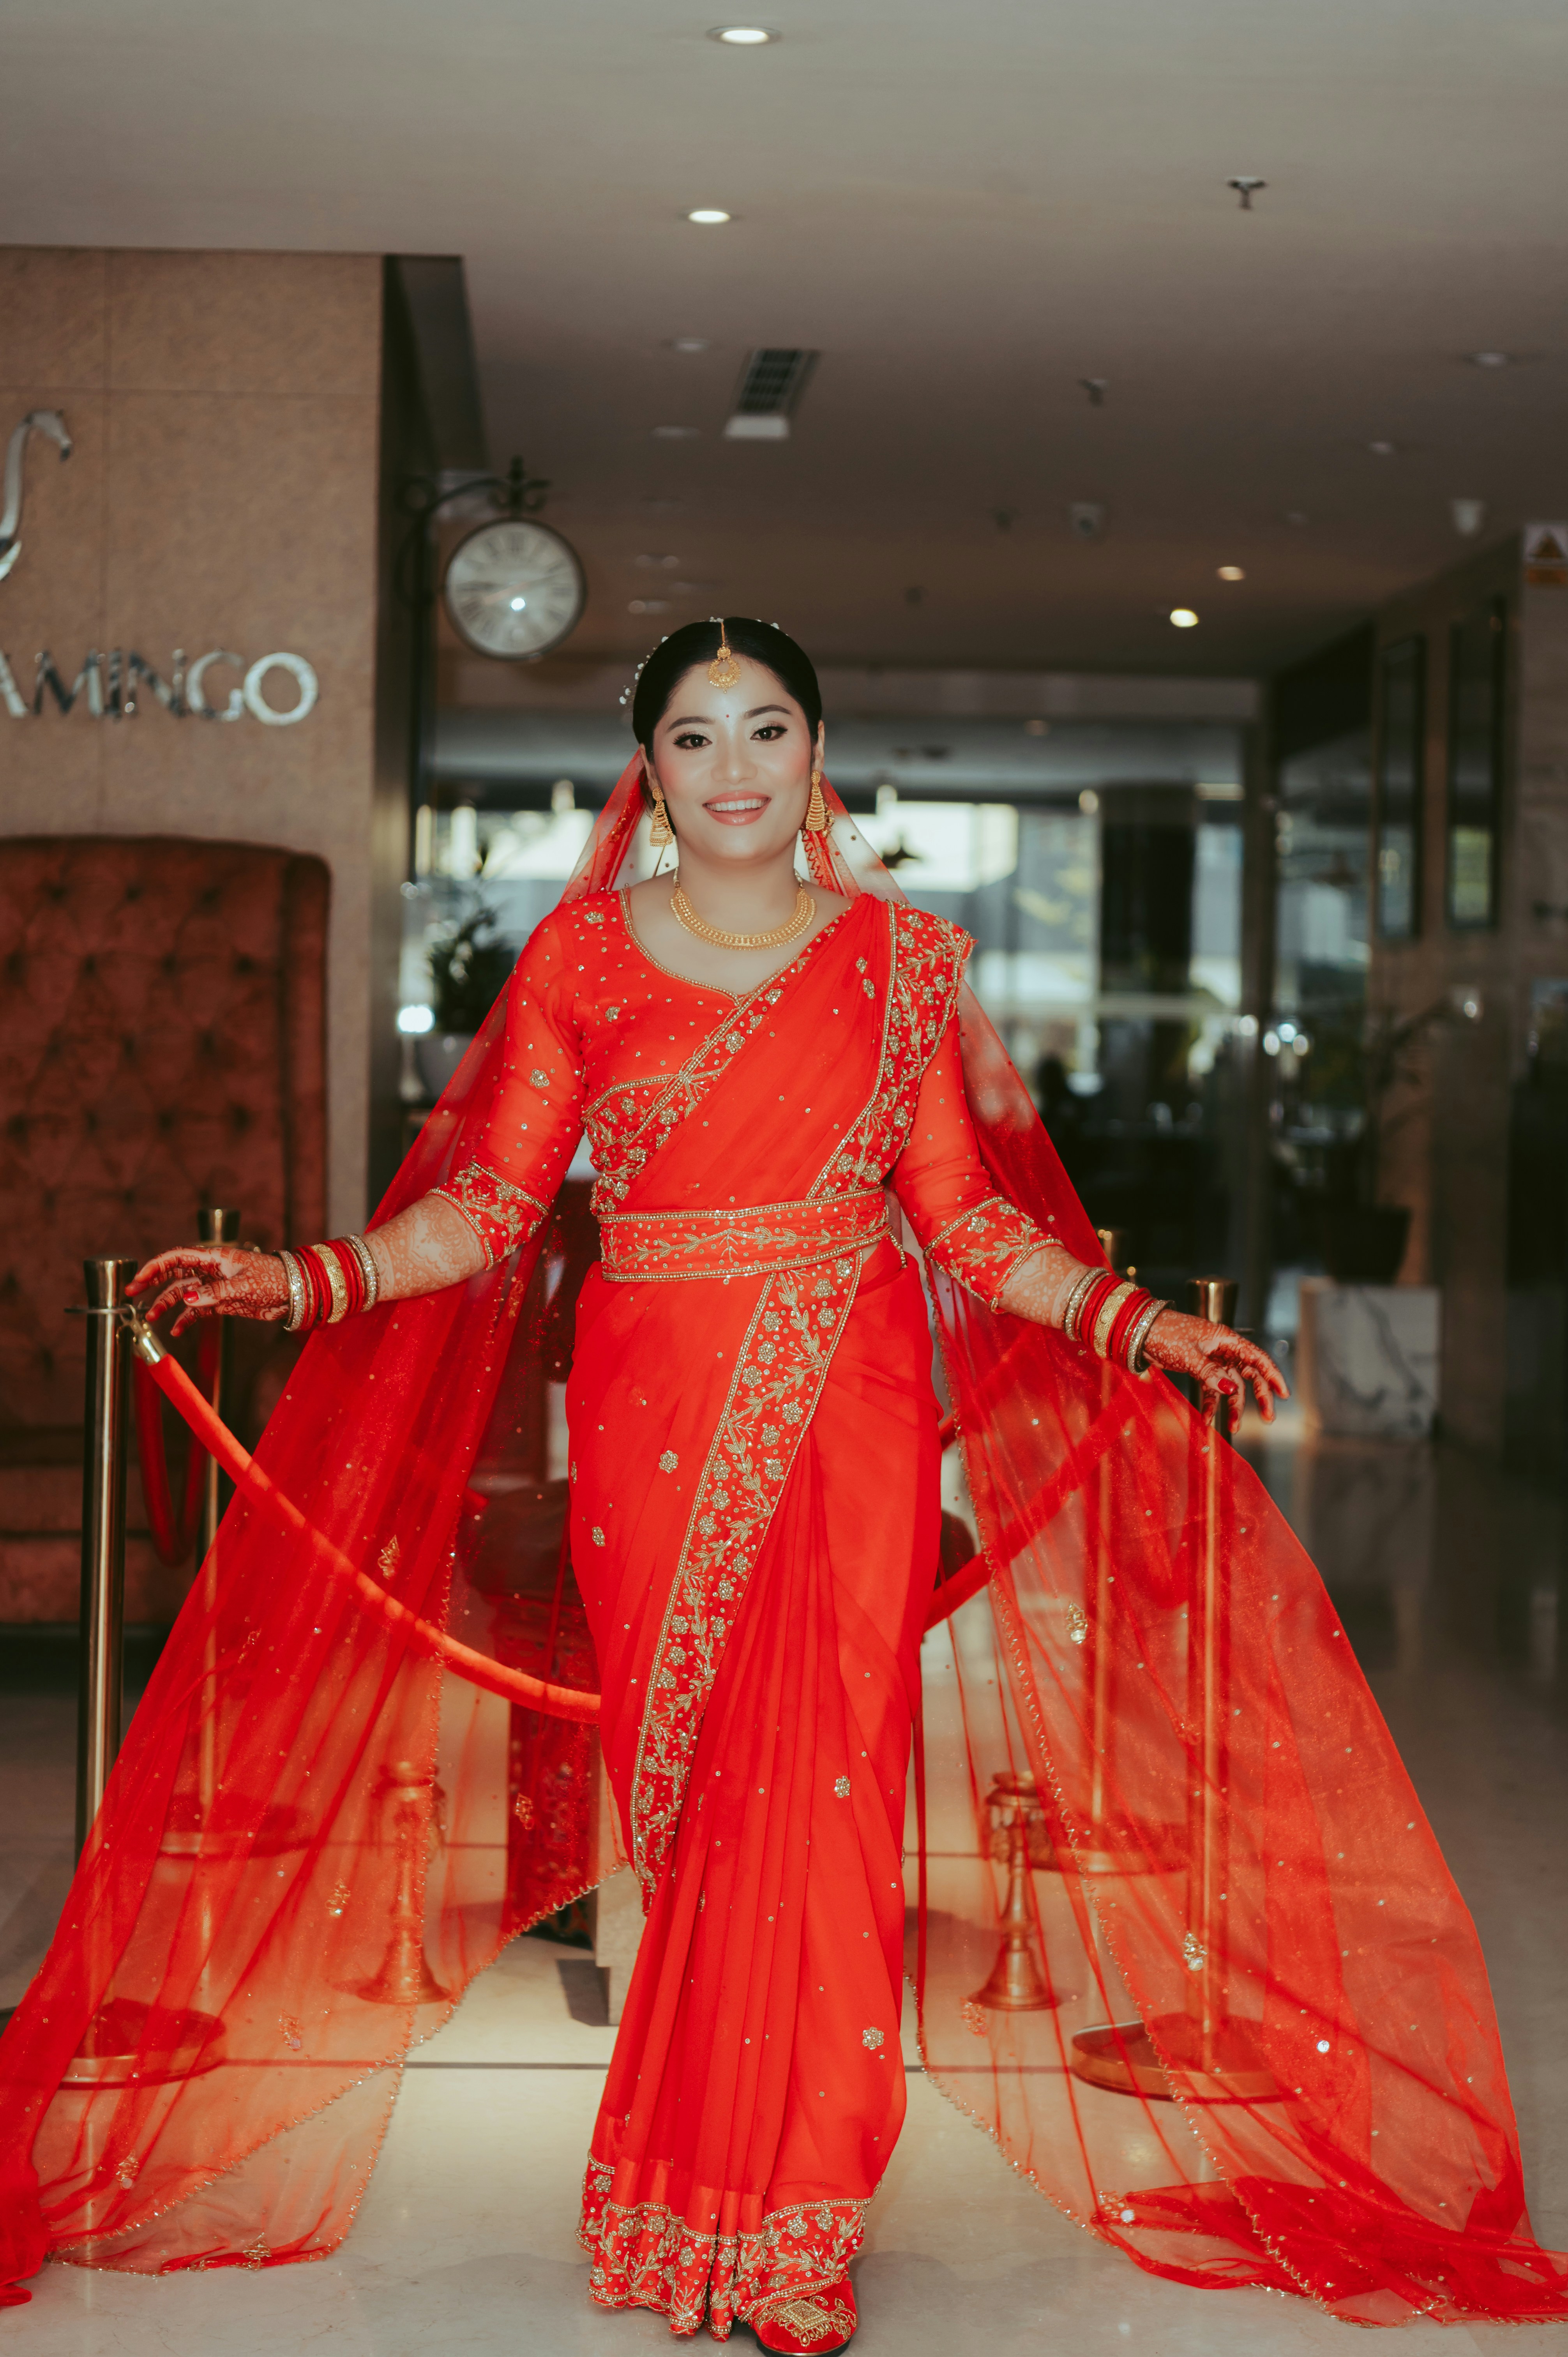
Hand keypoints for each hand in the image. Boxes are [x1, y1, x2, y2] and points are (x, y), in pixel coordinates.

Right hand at [128, 1246, 290, 1337]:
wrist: (295, 1293)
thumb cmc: (274, 1279)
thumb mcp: (245, 1285)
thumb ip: (215, 1292)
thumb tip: (188, 1299)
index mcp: (214, 1258)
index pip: (177, 1257)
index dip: (155, 1266)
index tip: (138, 1278)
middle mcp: (210, 1271)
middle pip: (174, 1274)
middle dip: (152, 1283)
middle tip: (132, 1294)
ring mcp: (214, 1287)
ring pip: (183, 1294)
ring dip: (166, 1305)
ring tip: (151, 1318)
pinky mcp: (221, 1302)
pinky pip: (197, 1310)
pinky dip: (185, 1319)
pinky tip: (176, 1330)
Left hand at [1141, 1309, 1287, 1426]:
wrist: (1140, 1331)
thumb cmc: (1165, 1333)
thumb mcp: (1189, 1354)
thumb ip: (1210, 1373)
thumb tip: (1230, 1389)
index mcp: (1226, 1339)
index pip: (1257, 1357)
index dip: (1273, 1375)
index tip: (1284, 1393)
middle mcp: (1223, 1350)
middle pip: (1249, 1375)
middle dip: (1259, 1397)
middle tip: (1268, 1417)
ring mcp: (1212, 1360)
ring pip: (1230, 1386)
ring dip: (1232, 1406)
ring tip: (1233, 1426)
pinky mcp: (1199, 1370)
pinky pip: (1211, 1390)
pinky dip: (1211, 1404)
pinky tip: (1207, 1419)